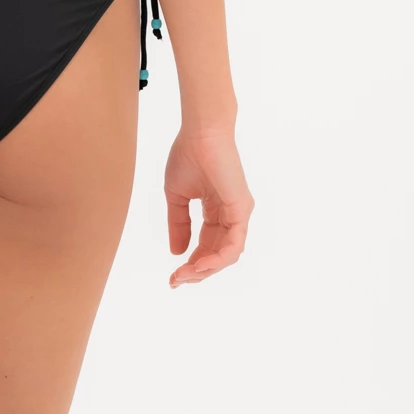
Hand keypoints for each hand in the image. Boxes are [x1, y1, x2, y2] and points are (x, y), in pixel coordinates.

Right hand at [164, 123, 252, 286]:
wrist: (199, 132)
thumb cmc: (188, 155)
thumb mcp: (177, 197)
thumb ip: (178, 224)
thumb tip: (176, 252)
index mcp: (216, 211)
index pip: (206, 246)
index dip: (190, 264)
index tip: (172, 277)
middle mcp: (231, 215)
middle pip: (217, 255)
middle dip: (196, 272)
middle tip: (175, 281)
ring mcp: (239, 213)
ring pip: (227, 255)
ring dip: (205, 270)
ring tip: (184, 276)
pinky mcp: (241, 209)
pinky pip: (233, 244)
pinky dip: (216, 259)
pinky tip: (197, 266)